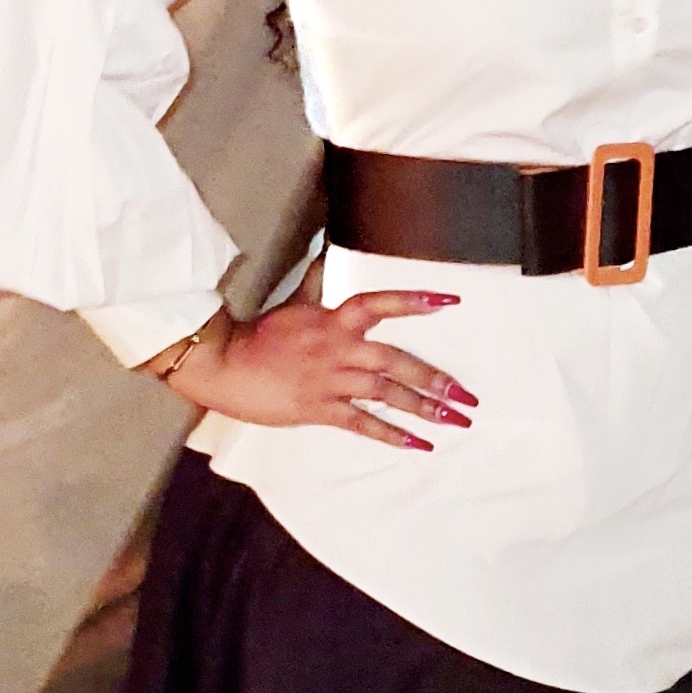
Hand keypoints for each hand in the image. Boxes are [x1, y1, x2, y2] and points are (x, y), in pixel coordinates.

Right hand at [166, 290, 474, 451]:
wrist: (223, 365)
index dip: (415, 300)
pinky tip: (418, 444)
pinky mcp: (317, 408)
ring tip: (455, 421)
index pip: (379, 304)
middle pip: (395, 361)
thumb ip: (316, 281)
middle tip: (468, 397)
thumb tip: (325, 247)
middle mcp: (337, 348)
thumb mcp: (294, 303)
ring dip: (423, 408)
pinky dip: (391, 434)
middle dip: (435, 379)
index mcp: (333, 320)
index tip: (451, 300)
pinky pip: (361, 422)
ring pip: (384, 393)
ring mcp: (329, 380)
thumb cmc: (259, 335)